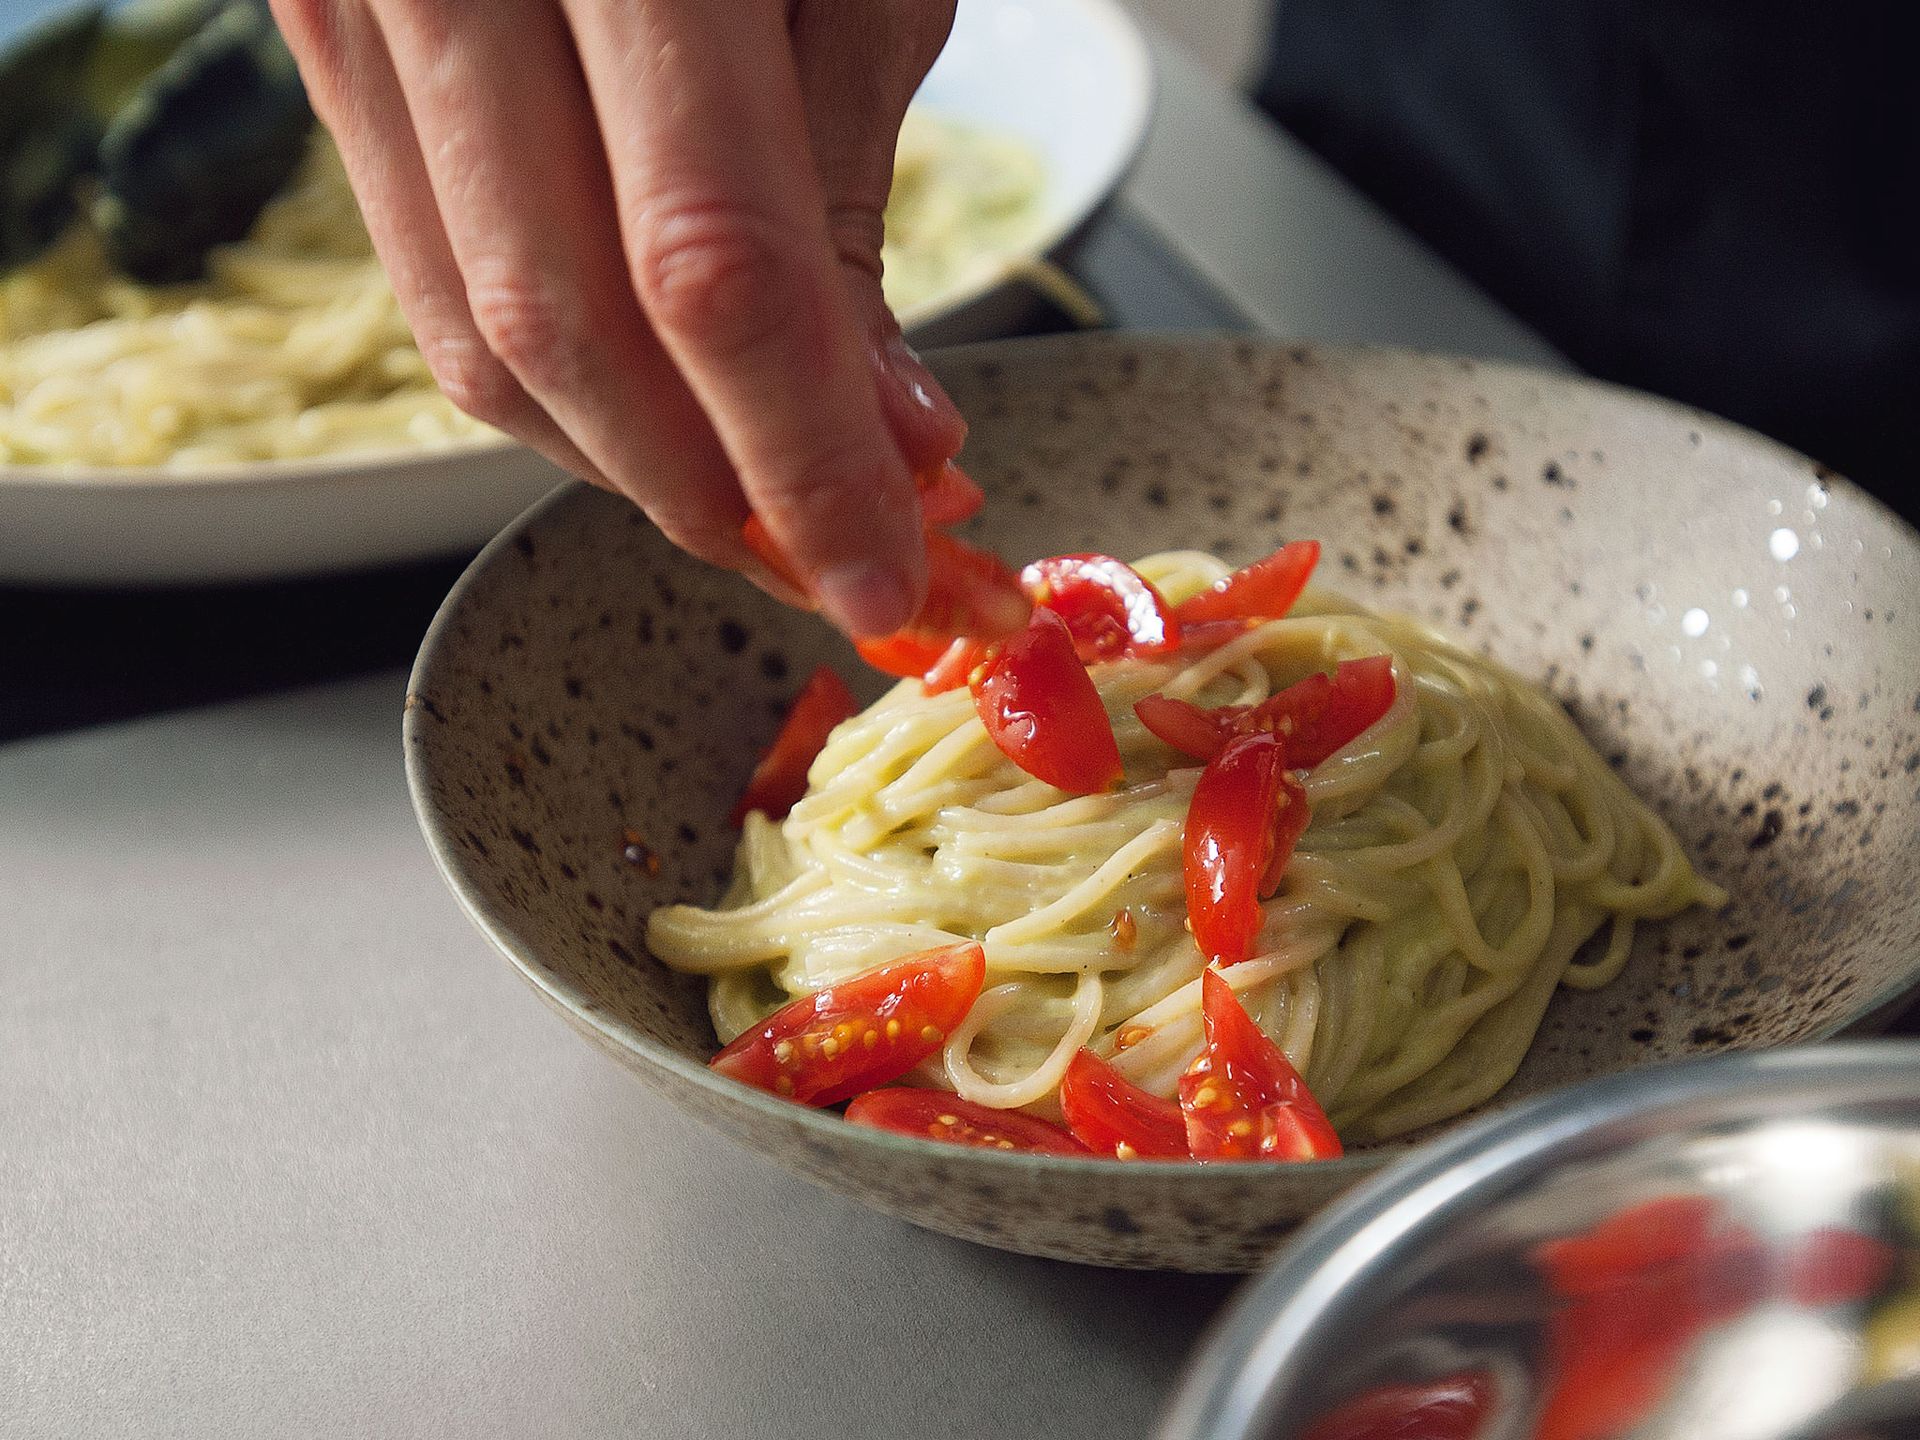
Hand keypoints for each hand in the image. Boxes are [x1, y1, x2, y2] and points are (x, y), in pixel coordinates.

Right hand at [272, 0, 964, 634]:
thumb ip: (848, 202)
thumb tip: (888, 438)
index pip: (710, 267)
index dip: (803, 457)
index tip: (887, 571)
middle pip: (567, 332)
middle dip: (718, 493)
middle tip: (836, 556)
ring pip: (475, 337)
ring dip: (633, 465)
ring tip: (763, 498)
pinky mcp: (325, 38)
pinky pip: (431, 273)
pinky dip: (555, 381)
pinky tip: (660, 411)